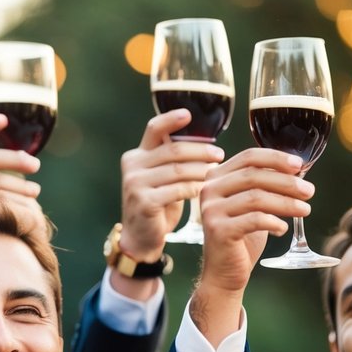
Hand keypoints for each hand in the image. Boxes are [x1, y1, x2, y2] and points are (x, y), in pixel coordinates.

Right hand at [118, 109, 223, 259]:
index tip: (189, 114)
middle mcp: (132, 166)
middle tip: (219, 154)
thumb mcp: (161, 178)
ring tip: (216, 173)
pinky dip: (194, 188)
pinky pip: (177, 190)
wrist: (141, 237)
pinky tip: (204, 190)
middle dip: (200, 150)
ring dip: (201, 170)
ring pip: (178, 170)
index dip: (171, 119)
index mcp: (136, 156)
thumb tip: (204, 141)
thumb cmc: (157, 203)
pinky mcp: (144, 202)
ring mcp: (135, 184)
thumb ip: (172, 160)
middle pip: (174, 150)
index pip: (154, 129)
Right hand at [189, 147, 311, 344]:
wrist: (224, 272)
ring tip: (305, 210)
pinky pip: (255, 220)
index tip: (300, 166)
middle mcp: (208, 190)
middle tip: (309, 192)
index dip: (276, 158)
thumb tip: (297, 169)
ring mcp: (210, 210)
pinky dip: (275, 222)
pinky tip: (283, 229)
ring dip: (286, 203)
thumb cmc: (242, 236)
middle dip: (287, 182)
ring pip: (256, 197)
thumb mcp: (252, 205)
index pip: (248, 157)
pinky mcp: (218, 230)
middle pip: (254, 175)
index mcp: (215, 177)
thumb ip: (265, 185)